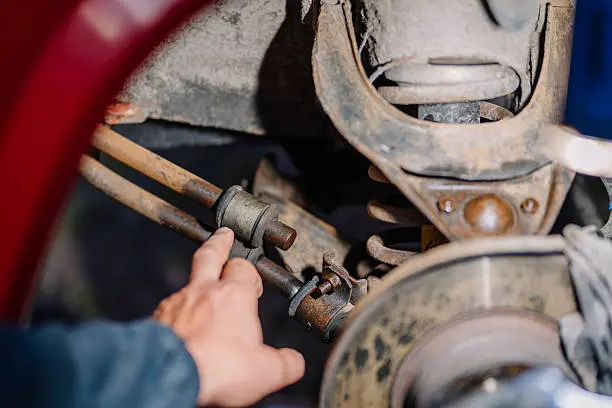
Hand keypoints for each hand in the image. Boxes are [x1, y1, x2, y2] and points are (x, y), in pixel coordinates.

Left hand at [153, 227, 304, 406]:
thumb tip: (294, 362)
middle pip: (210, 254)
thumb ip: (285, 363)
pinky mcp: (157, 319)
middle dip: (218, 242)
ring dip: (197, 288)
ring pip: (188, 285)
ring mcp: (177, 303)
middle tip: (222, 235)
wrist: (170, 379)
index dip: (250, 273)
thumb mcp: (267, 372)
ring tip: (203, 299)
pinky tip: (184, 330)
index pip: (244, 268)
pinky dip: (179, 315)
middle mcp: (204, 292)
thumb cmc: (218, 369)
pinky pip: (171, 310)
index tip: (253, 281)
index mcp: (234, 296)